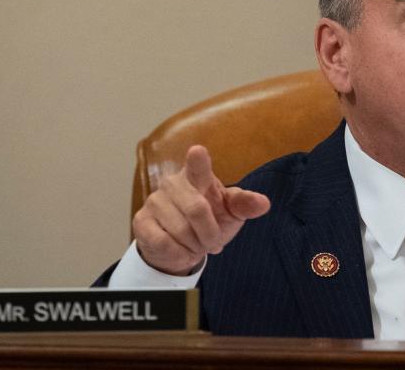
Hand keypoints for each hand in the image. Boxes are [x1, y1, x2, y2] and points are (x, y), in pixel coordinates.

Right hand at [132, 145, 270, 275]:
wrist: (182, 246)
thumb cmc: (209, 221)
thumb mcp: (231, 213)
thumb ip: (245, 205)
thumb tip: (263, 203)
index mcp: (197, 176)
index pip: (198, 165)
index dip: (198, 159)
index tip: (198, 151)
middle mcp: (173, 183)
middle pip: (197, 209)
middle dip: (210, 233)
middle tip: (214, 243)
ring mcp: (155, 201)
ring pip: (181, 230)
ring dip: (195, 245)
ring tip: (196, 244)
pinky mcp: (141, 221)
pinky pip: (163, 242)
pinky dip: (178, 253)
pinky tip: (180, 249)